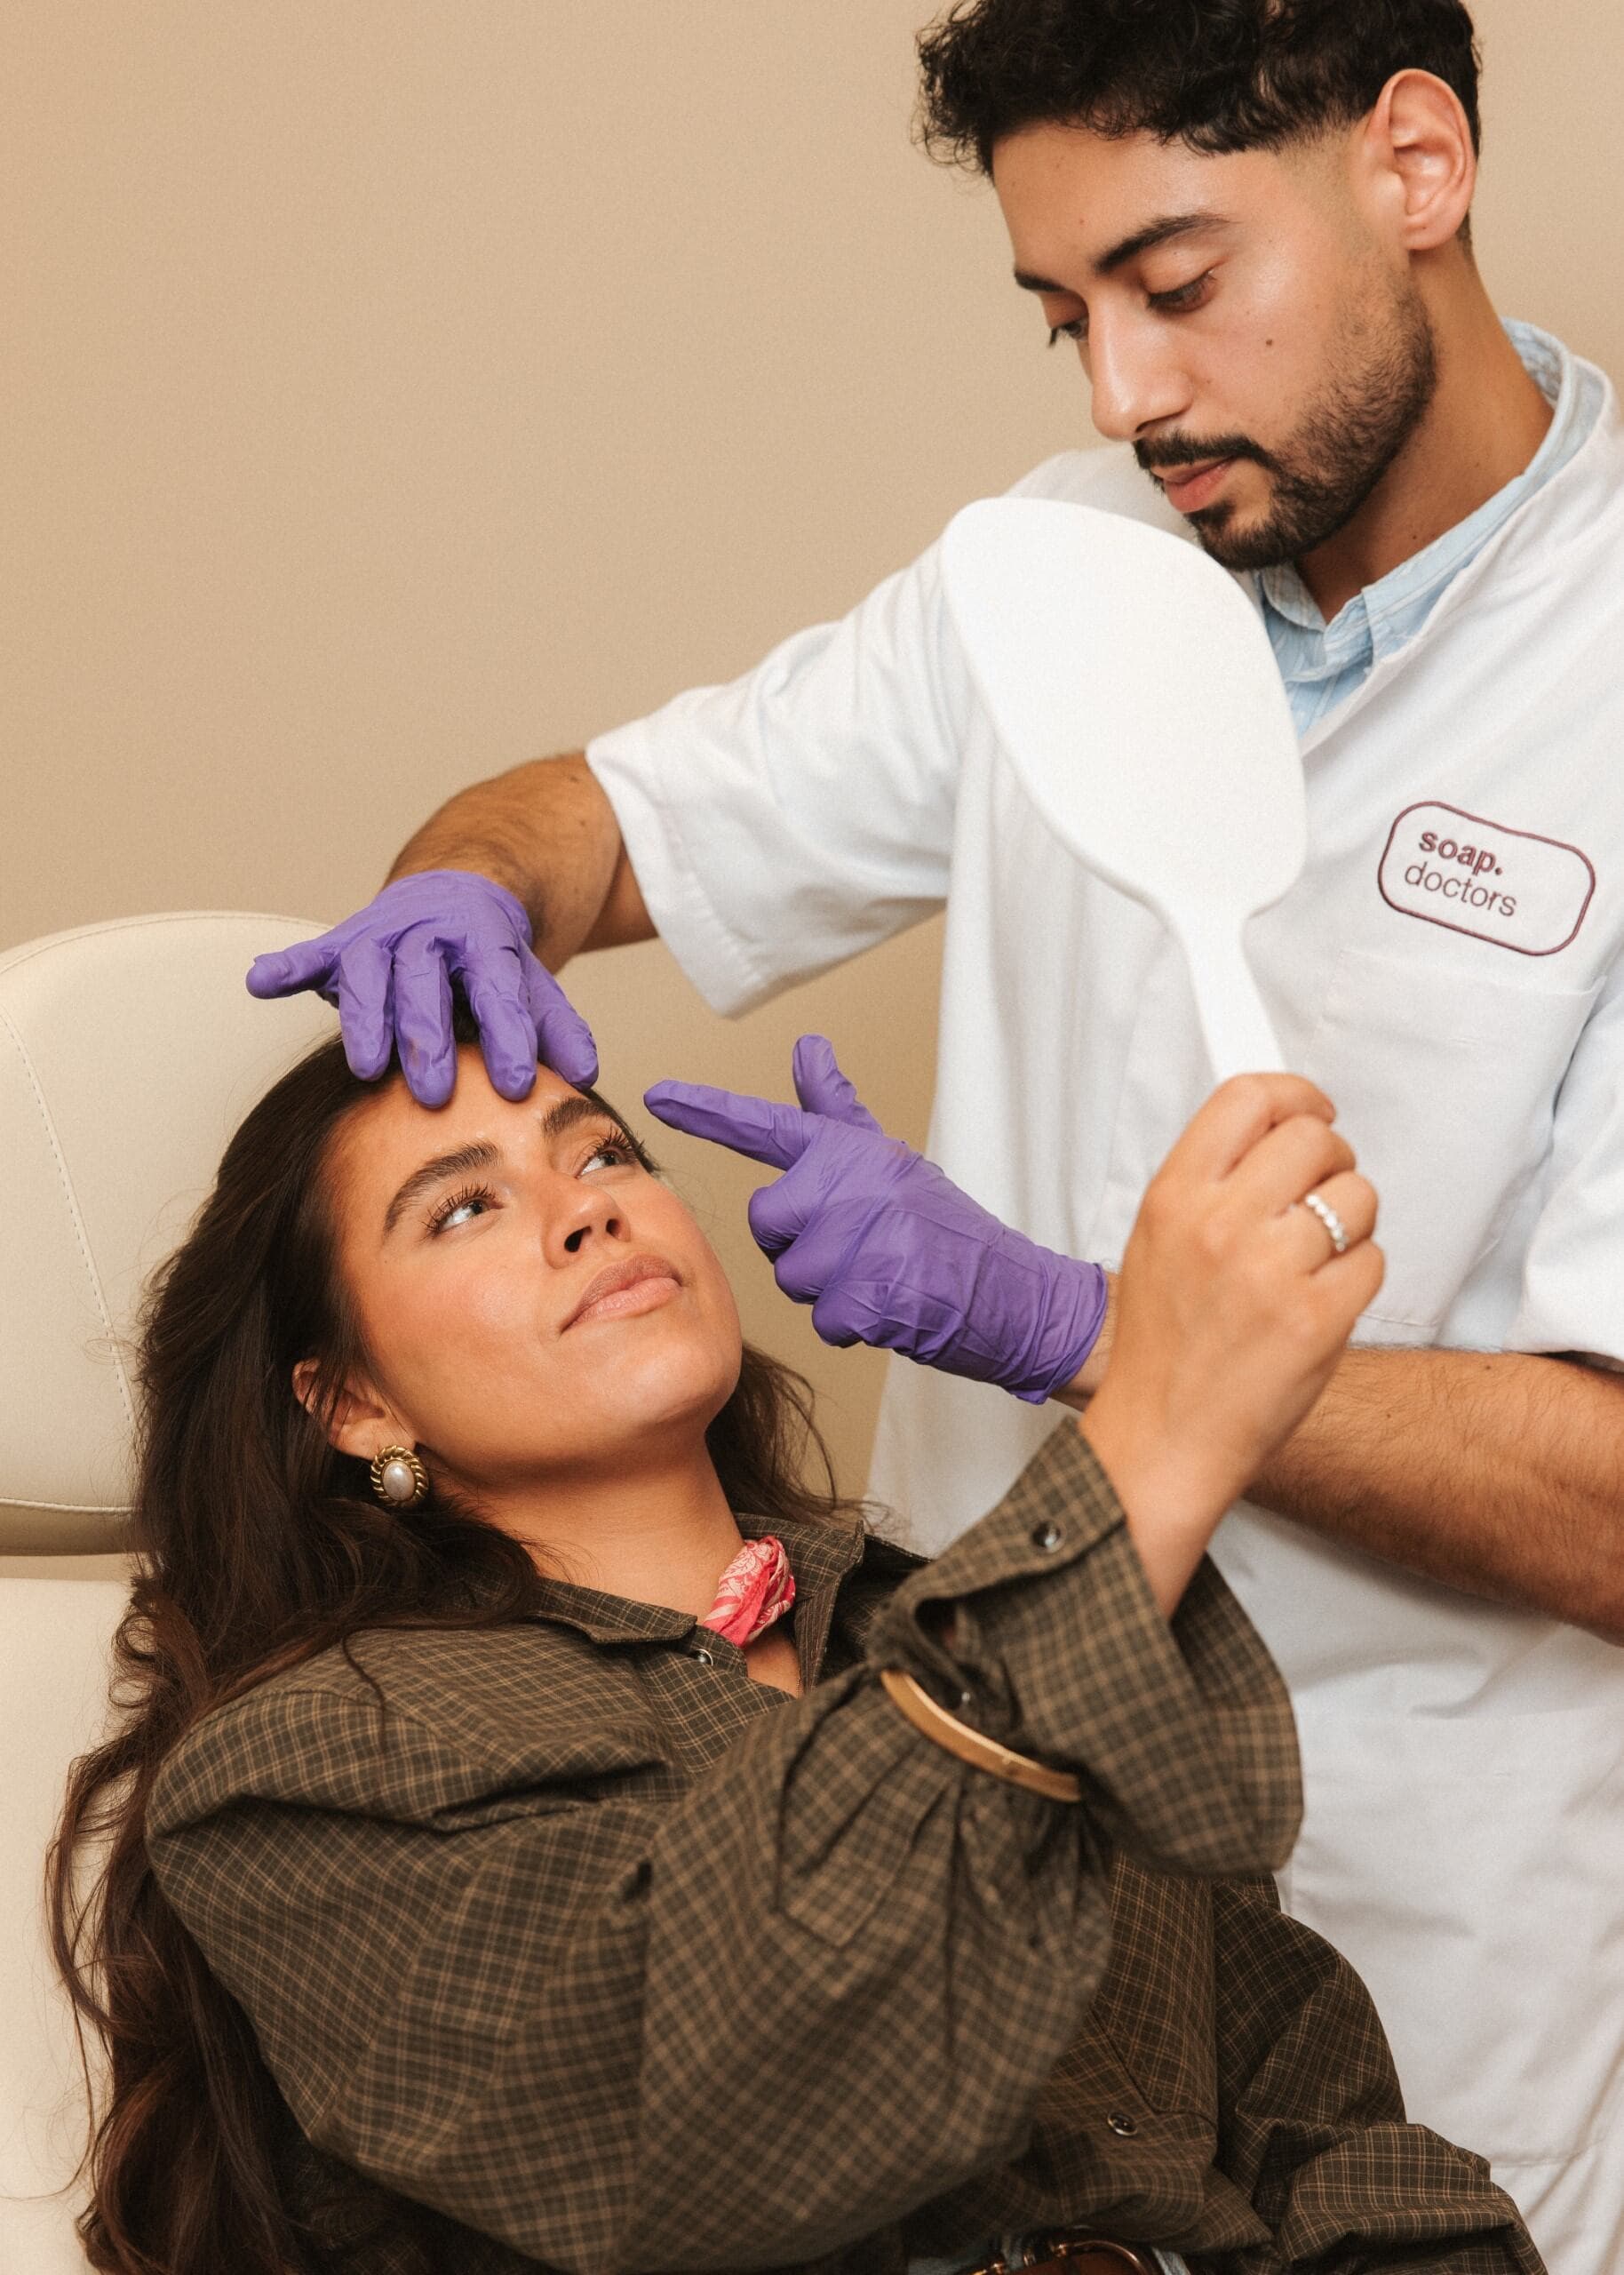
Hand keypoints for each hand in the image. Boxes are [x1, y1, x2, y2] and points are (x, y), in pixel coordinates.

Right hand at [247, 869, 597, 1106]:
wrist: (456, 887)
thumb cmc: (491, 953)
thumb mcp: (530, 981)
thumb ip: (554, 1027)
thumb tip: (586, 1077)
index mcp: (483, 940)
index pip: (498, 988)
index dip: (508, 1034)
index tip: (517, 1083)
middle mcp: (428, 933)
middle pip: (425, 982)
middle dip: (428, 1036)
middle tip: (436, 1092)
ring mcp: (381, 933)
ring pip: (368, 970)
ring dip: (365, 1019)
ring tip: (367, 1067)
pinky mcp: (343, 940)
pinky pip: (311, 953)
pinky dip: (286, 967)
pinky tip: (259, 983)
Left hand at [644, 1036, 1106, 1401]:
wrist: (1011, 1289)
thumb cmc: (941, 1225)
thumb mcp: (887, 1158)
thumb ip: (835, 1111)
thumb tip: (807, 1047)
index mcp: (850, 1152)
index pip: (765, 1124)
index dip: (705, 1109)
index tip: (654, 1095)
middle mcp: (853, 1184)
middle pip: (766, 1221)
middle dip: (798, 1243)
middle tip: (855, 1245)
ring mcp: (864, 1239)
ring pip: (792, 1275)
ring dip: (827, 1288)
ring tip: (878, 1273)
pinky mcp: (873, 1294)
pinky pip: (824, 1319)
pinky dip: (854, 1324)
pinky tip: (891, 1306)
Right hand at [1081, 1074, 1381, 1602]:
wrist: (1163, 1440)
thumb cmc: (1163, 1346)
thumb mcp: (1158, 1242)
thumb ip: (1210, 1181)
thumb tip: (1275, 1125)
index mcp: (1174, 1197)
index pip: (1248, 1098)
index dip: (1296, 1093)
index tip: (1314, 1108)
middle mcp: (1220, 1224)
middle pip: (1314, 1137)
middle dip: (1332, 1160)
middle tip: (1321, 1194)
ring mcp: (1270, 1271)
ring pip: (1357, 1195)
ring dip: (1352, 1222)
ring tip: (1317, 1260)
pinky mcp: (1317, 1319)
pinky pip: (1373, 1260)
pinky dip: (1358, 1278)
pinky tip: (1321, 1303)